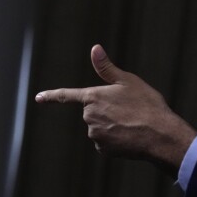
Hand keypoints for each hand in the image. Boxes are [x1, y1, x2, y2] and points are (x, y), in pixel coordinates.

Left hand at [35, 44, 196, 175]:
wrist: (159, 134)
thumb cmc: (146, 104)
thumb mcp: (128, 81)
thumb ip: (107, 67)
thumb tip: (95, 48)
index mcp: (93, 96)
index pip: (66, 95)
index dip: (51, 96)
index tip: (38, 98)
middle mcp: (89, 116)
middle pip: (93, 111)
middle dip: (107, 109)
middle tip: (129, 109)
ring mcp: (94, 134)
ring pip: (100, 126)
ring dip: (113, 124)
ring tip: (133, 122)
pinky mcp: (102, 149)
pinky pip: (106, 141)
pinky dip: (116, 138)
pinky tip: (131, 135)